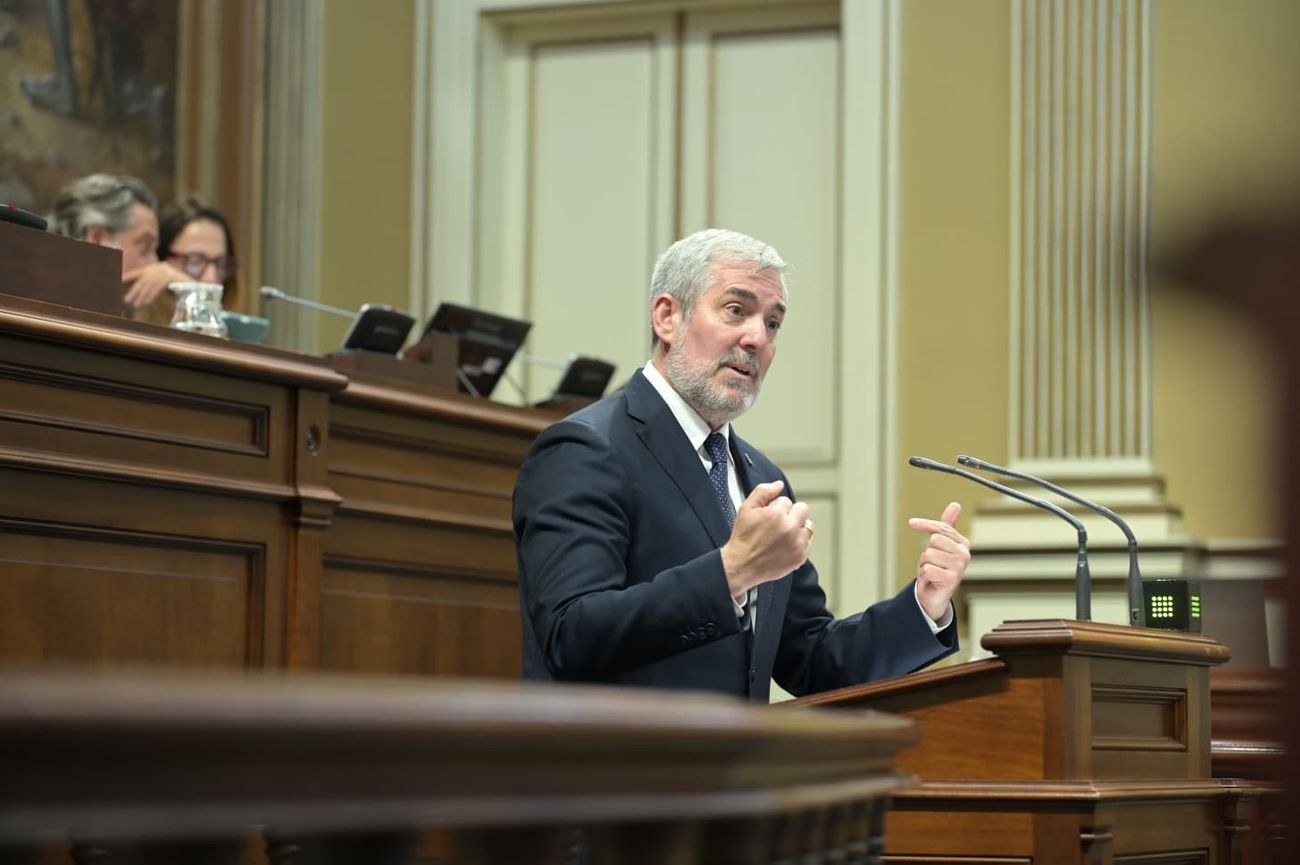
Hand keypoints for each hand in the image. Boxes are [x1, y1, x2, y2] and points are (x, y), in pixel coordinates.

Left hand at [123, 261, 191, 308]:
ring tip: (135, 304)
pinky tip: (146, 302)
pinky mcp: (170, 277)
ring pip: (149, 285)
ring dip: (141, 296)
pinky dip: (151, 296)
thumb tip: (137, 291)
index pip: (137, 272)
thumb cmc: (176, 284)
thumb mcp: (161, 281)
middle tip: (126, 300)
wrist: (193, 284)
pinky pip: (157, 287)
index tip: (117, 282)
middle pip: (142, 281)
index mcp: (154, 267)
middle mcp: (158, 268)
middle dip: (133, 291)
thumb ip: (150, 284)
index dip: (127, 277)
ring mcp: (165, 272)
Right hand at [720, 480, 813, 598]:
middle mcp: (789, 528)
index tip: (769, 517)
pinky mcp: (801, 556)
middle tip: (779, 523)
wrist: (742, 565)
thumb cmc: (743, 538)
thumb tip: (778, 485)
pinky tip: (786, 545)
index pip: (786, 500)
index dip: (776, 508)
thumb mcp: (746, 509)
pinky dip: (800, 542)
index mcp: (775, 514)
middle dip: (792, 513)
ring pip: (808, 526)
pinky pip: (808, 542)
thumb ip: (763, 491)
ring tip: (784, 534)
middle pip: (803, 509)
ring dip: (798, 527)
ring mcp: (797, 543)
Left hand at [908, 501, 970, 621]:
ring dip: (925, 564)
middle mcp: (964, 554)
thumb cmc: (937, 566)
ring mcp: (959, 568)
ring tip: (932, 571)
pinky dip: (924, 575)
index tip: (911, 523)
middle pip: (933, 540)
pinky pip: (927, 569)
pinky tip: (932, 579)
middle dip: (926, 551)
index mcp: (963, 543)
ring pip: (929, 554)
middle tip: (932, 562)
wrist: (935, 594)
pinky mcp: (951, 580)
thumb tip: (956, 504)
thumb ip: (946, 525)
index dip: (924, 525)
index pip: (941, 528)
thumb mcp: (939, 544)